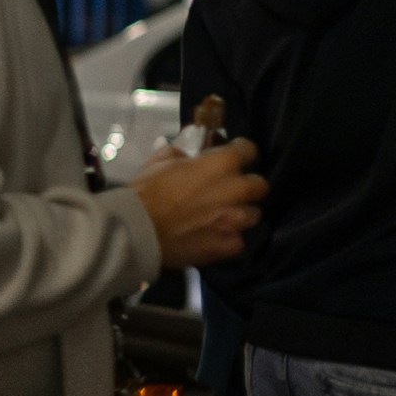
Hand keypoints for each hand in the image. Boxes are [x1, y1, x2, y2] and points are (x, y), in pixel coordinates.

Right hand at [137, 138, 263, 266]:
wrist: (136, 230)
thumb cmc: (146, 191)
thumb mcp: (160, 160)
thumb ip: (181, 154)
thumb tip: (188, 155)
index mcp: (222, 164)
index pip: (248, 150)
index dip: (240, 152)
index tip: (233, 156)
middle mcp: (236, 190)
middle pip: (259, 186)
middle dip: (247, 186)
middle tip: (229, 190)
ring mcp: (235, 220)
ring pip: (253, 215)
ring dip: (239, 214)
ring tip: (222, 218)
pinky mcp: (229, 245)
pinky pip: (238, 241)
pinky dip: (228, 239)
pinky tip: (213, 238)